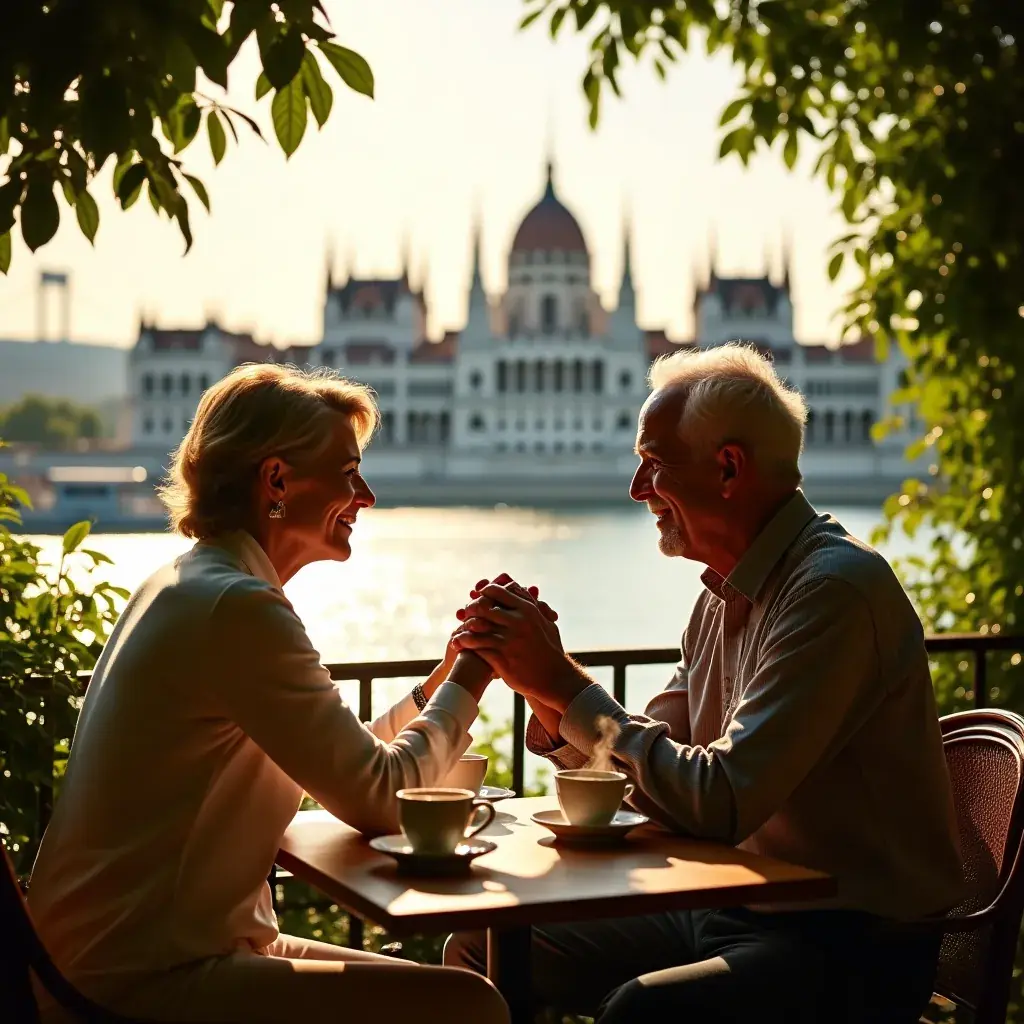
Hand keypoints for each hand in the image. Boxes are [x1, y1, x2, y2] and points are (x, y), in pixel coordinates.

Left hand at [451, 578, 588, 711]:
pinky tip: (459, 644)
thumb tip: (524, 588)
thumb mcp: (546, 622)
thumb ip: (533, 605)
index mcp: (527, 610)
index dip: (483, 593)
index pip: (497, 592)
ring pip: (477, 627)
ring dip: (464, 628)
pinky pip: (477, 646)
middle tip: (464, 614)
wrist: (554, 678)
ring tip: (458, 632)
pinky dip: (465, 643)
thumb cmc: (550, 649)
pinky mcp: (502, 658)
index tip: (477, 597)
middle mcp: (518, 622)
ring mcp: (509, 640)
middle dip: (470, 609)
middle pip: (483, 607)